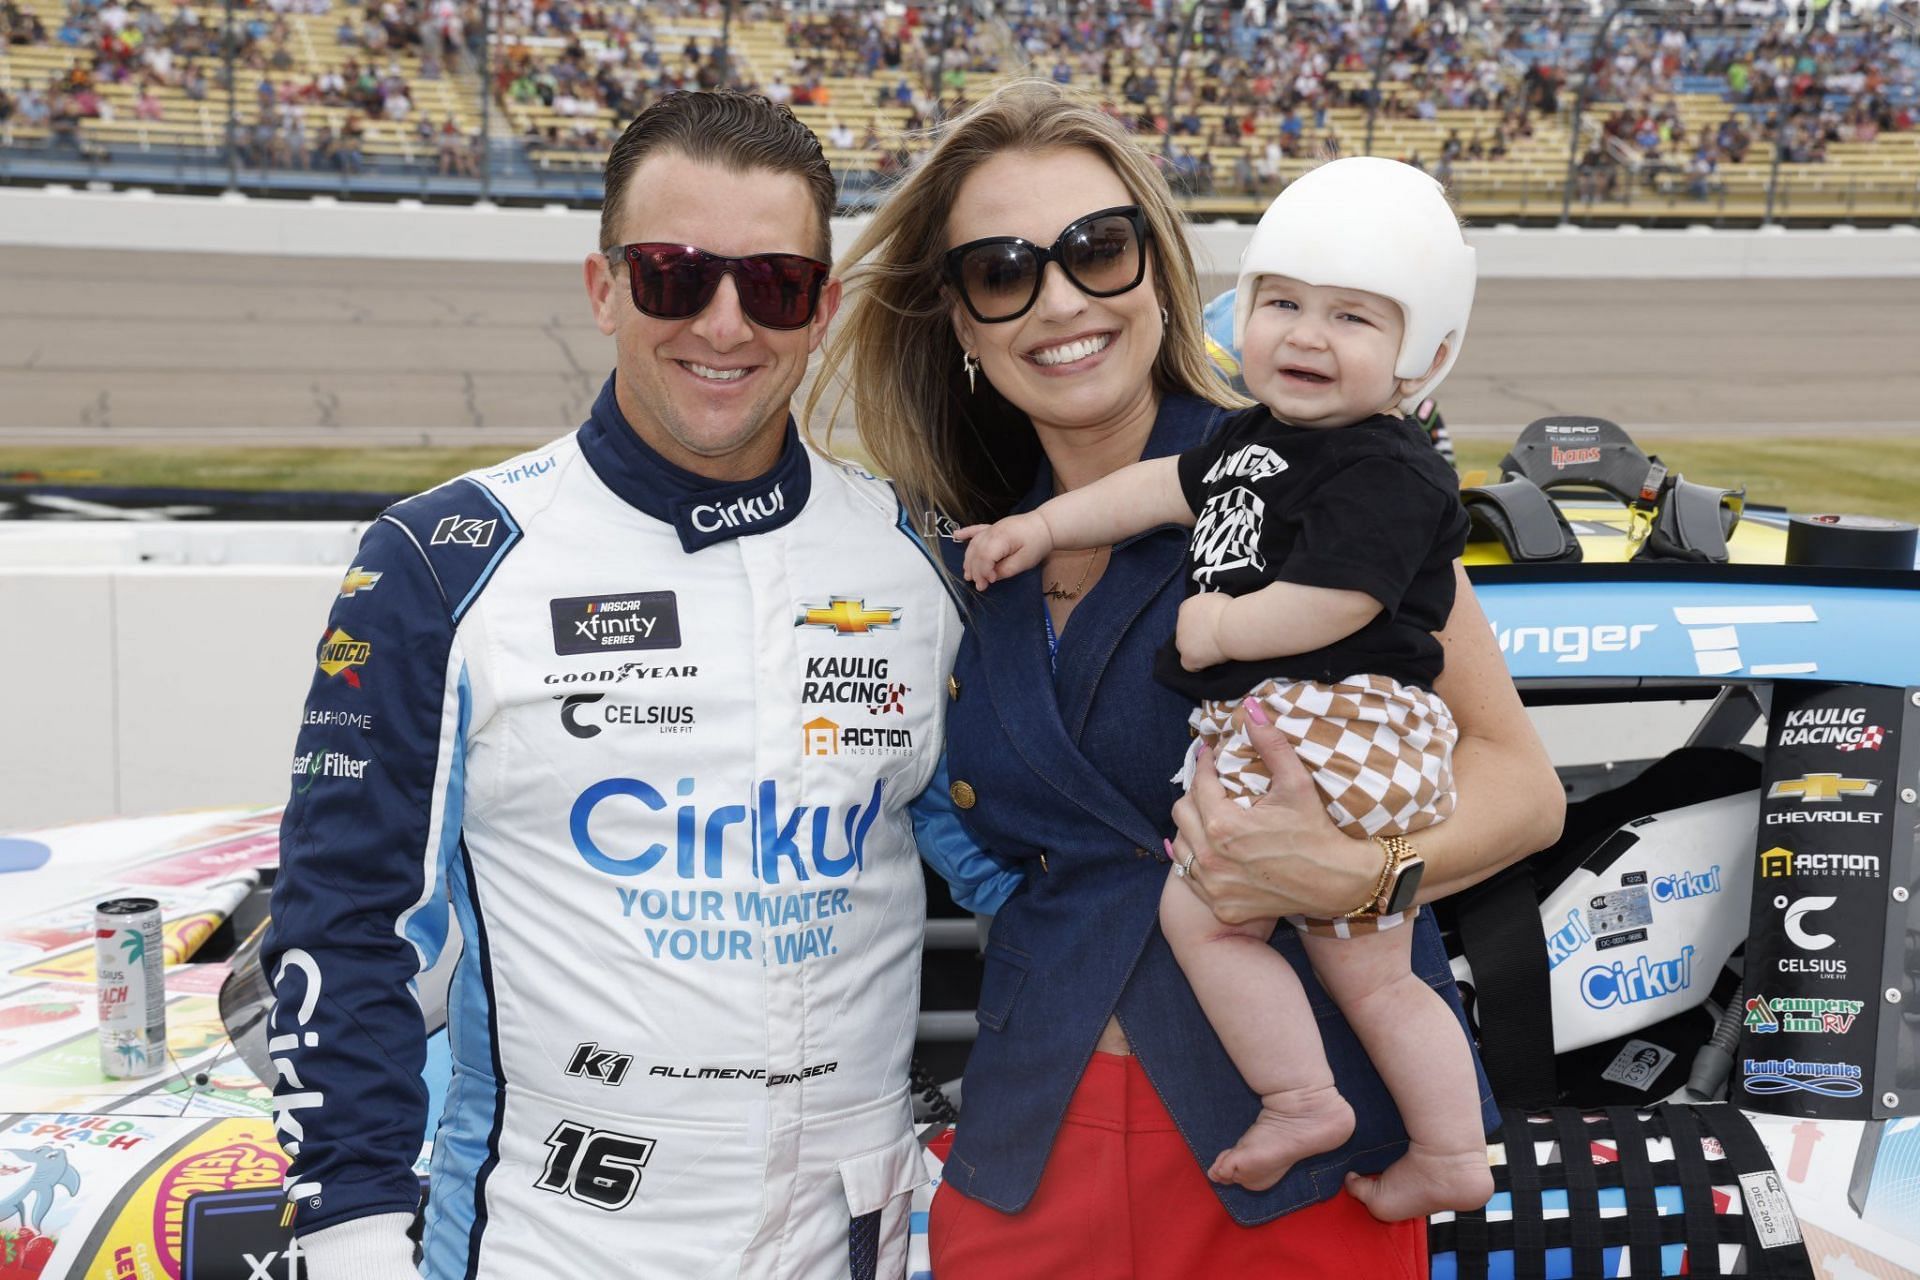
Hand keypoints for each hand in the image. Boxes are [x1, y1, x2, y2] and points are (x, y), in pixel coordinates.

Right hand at [953, 513, 1053, 590]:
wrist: (1044, 525)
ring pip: (973, 545)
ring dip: (968, 560)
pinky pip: (975, 530)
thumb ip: (1007, 569)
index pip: (985, 557)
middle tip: (979, 586)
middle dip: (975, 571)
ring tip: (968, 575)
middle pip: (976, 553)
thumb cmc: (1037, 543)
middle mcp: (992, 532)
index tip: (989, 582)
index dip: (984, 572)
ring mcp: (991, 528)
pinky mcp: (992, 527)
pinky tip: (956, 536)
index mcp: (1001, 539)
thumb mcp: (1025, 561)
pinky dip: (965, 533)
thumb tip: (992, 576)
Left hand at [1169, 703, 1375, 924]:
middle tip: (1211, 785)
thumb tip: (1250, 707)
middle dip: (1195, 794)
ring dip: (1191, 827)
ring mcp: (1213, 886)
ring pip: (1180, 847)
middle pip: (1181, 813)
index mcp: (1224, 826)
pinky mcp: (1220, 906)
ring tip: (1209, 815)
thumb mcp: (1296, 783)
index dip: (1205, 764)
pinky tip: (1210, 850)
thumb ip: (1270, 744)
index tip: (1211, 755)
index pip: (1199, 784)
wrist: (1337, 883)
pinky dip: (1197, 860)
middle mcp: (1211, 858)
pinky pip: (1190, 879)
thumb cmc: (1317, 830)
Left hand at [1174, 592, 1230, 669]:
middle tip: (1215, 641)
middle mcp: (1181, 622)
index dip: (1201, 625)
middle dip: (1198, 638)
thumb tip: (1214, 616)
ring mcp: (1182, 640)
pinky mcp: (1188, 656)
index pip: (1188, 617)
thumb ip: (1210, 609)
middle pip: (1185, 633)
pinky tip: (1211, 661)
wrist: (1233, 626)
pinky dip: (1199, 665)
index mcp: (1187, 606)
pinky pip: (1189, 665)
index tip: (1212, 629)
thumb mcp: (1219, 601)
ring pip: (1187, 649)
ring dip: (1199, 651)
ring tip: (1218, 649)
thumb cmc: (1233, 613)